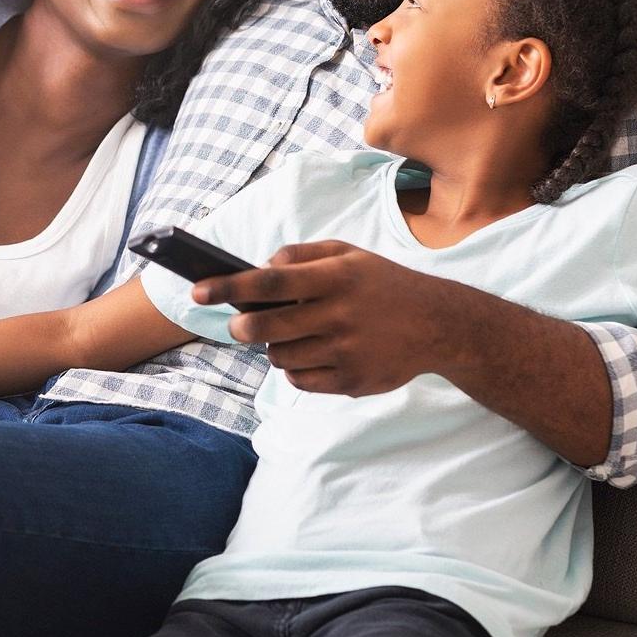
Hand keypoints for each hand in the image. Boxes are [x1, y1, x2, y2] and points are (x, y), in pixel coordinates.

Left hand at [193, 241, 464, 396]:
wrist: (438, 325)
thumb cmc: (383, 283)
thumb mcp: (349, 254)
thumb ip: (302, 255)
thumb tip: (261, 268)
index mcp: (337, 277)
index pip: (270, 283)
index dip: (228, 286)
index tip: (197, 291)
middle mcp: (339, 315)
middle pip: (265, 328)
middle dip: (241, 327)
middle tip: (240, 325)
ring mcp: (345, 352)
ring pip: (279, 357)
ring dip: (274, 347)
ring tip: (293, 335)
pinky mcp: (351, 383)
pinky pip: (300, 381)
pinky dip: (296, 369)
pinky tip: (313, 354)